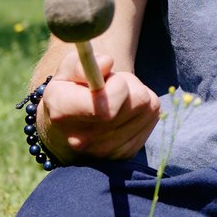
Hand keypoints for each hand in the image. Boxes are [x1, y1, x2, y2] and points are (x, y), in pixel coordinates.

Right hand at [36, 57, 160, 162]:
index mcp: (64, 114)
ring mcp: (107, 151)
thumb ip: (82, 63)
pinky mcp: (126, 154)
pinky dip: (143, 109)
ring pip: (149, 106)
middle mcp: (84, 139)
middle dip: (129, 84)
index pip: (108, 105)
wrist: (63, 134)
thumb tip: (108, 62)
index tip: (106, 79)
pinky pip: (153, 118)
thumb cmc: (67, 93)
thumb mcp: (65, 72)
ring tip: (117, 98)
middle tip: (112, 85)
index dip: (117, 85)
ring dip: (138, 95)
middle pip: (137, 100)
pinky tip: (124, 111)